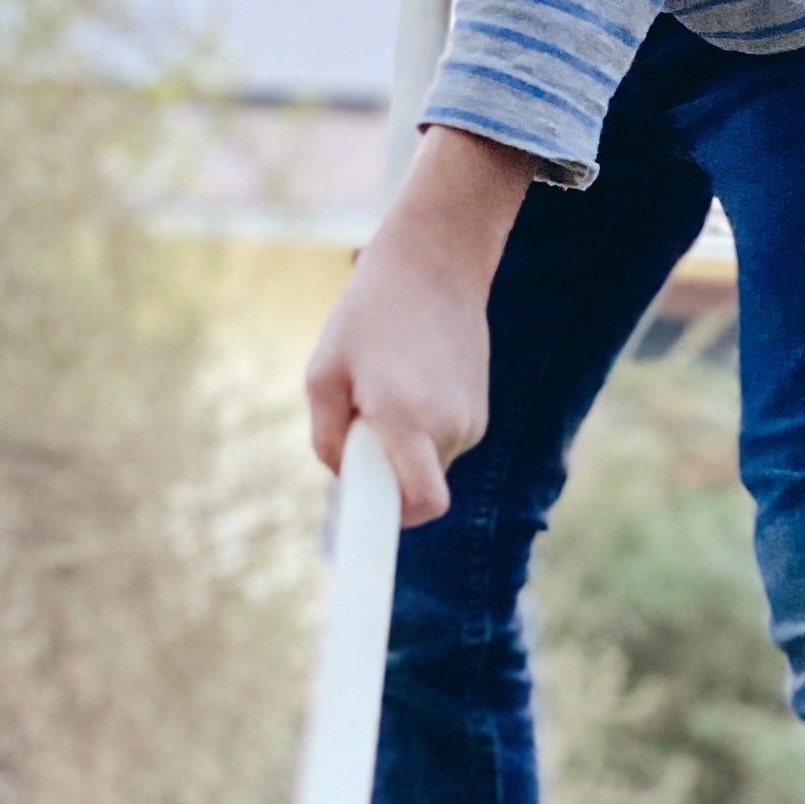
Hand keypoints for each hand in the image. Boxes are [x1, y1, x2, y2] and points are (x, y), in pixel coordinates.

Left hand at [306, 127, 532, 521]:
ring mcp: (472, 420)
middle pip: (412, 487)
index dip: (398, 526)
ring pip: (426, 464)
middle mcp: (449, 427)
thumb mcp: (323, 372)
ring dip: (400, 443)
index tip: (374, 541)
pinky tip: (409, 376)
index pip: (422, 504)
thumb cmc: (369, 314)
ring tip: (386, 383)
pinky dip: (419, 427)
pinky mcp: (481, 410)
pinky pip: (440, 442)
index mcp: (408, 419)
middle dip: (382, 469)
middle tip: (359, 417)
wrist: (437, 262)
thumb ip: (326, 437)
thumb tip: (342, 478)